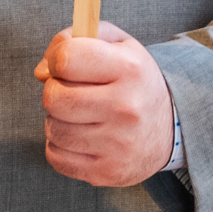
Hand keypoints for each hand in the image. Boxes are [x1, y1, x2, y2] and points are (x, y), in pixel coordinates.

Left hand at [33, 21, 175, 186]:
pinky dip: (60, 147)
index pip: (66, 58)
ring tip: (80, 117)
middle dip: (55, 93)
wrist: (171, 129)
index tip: (67, 66)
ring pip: (53, 129)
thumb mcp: (116, 45)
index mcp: (129, 68)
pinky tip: (80, 138)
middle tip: (72, 94)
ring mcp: (119, 143)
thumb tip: (41, 73)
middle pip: (54, 98)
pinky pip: (56, 157)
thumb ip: (72, 40)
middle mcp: (126, 107)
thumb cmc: (132, 81)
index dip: (57, 60)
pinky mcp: (108, 171)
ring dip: (57, 121)